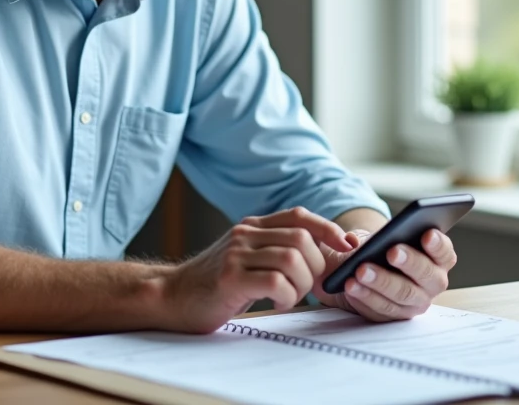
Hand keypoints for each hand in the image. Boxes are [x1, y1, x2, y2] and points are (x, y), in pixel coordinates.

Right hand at [161, 207, 352, 332]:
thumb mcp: (245, 258)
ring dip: (301, 285)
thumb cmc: (215, 285)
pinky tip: (276, 303)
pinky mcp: (229, 278)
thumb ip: (274, 249)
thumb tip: (321, 254)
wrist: (172, 297)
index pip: (299, 216)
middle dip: (315, 267)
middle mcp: (245, 234)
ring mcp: (236, 254)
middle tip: (304, 287)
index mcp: (252, 226)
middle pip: (302, 239)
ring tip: (288, 297)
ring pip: (293, 259)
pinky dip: (287, 296)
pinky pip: (276, 282)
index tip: (346, 246)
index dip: (328, 229)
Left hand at [312, 229, 457, 321]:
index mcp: (437, 258)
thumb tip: (350, 241)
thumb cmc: (379, 247)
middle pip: (426, 275)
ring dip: (382, 282)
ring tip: (361, 271)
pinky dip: (366, 297)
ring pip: (403, 294)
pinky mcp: (397, 316)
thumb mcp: (376, 235)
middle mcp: (433, 282)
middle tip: (392, 252)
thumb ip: (367, 233)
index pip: (445, 252)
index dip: (438, 244)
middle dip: (409, 262)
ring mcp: (416, 302)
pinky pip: (382, 309)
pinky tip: (351, 286)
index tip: (426, 234)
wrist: (364, 269)